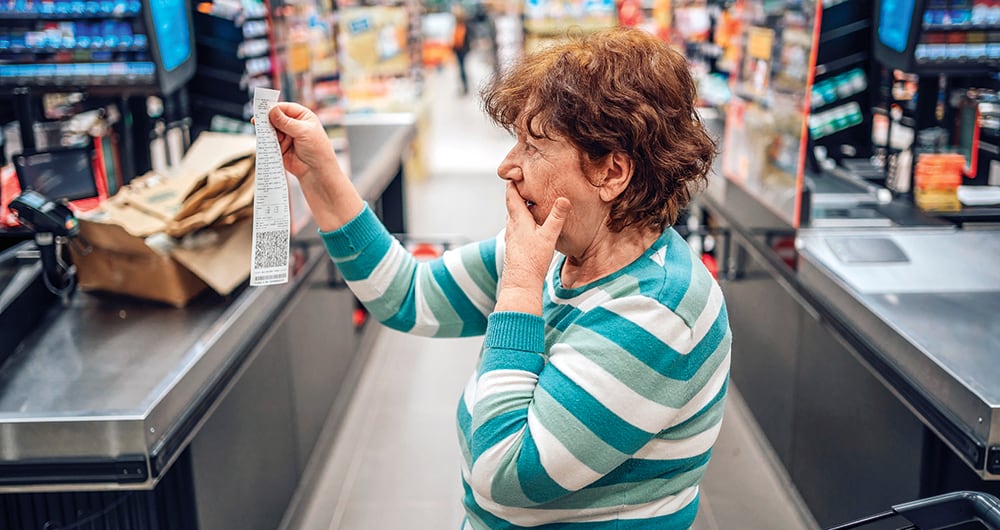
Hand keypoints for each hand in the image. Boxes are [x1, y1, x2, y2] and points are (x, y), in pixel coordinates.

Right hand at [257, 102, 361, 231]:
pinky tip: (265, 142)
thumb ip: (286, 122)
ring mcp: (285, 136)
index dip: (273, 108)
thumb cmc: (317, 150)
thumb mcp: (303, 132)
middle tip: (258, 121)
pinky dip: (266, 141)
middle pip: (274, 117)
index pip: (284, 107)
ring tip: (265, 135)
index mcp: (302, 116)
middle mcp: (293, 124)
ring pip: (270, 129)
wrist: (316, 172)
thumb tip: (272, 111)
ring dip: (267, 132)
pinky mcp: (279, 147)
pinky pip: (269, 141)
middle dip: (267, 120)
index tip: (263, 110)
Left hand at [497, 182, 571, 313]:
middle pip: (512, 205)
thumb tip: (564, 199)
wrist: (520, 284)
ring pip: (515, 217)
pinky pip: (518, 228)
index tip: (516, 171)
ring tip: (532, 201)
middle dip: (519, 193)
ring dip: (521, 208)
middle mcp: (511, 227)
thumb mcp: (548, 236)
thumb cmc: (532, 261)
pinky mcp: (515, 247)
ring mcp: (512, 238)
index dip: (513, 183)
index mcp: (518, 220)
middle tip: (527, 182)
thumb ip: (556, 217)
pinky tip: (532, 226)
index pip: (511, 195)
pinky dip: (523, 221)